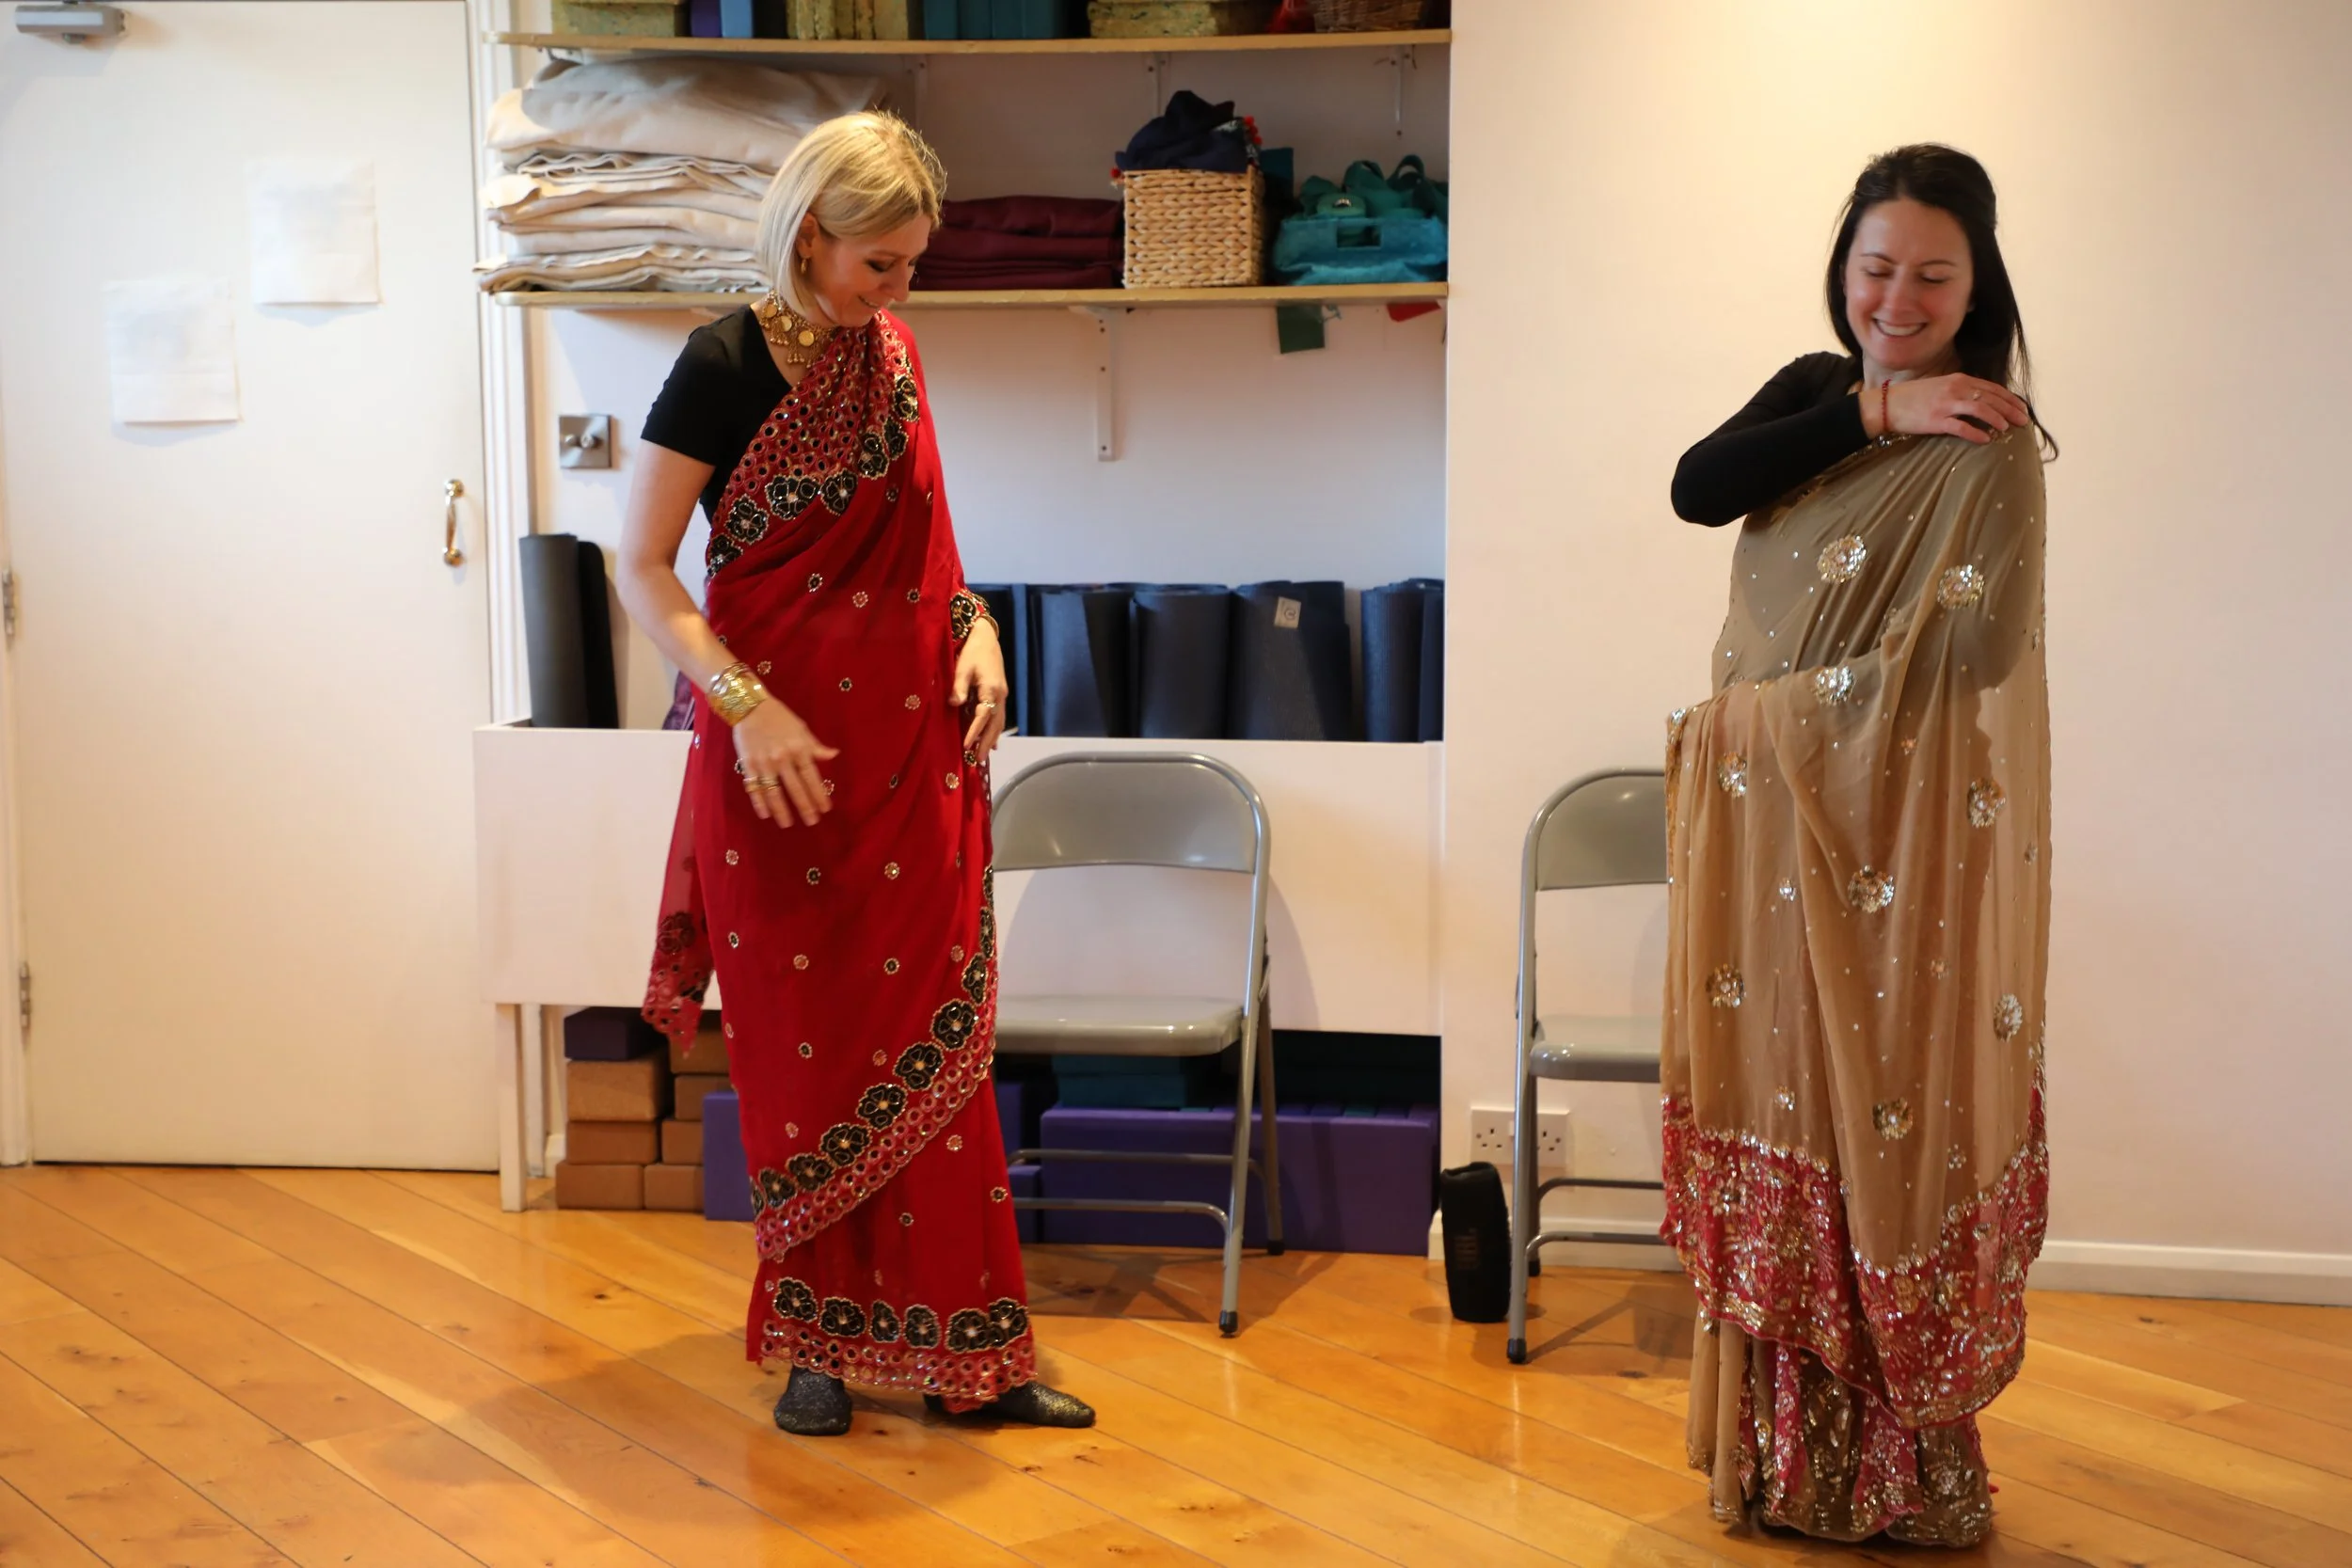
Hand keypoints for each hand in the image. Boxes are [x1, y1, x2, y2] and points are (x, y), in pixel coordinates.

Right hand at [733, 700, 838, 827]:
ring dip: (782, 811)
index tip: (825, 809)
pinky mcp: (748, 764)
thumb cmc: (779, 717)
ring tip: (788, 824)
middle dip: (805, 807)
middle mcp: (782, 758)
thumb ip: (815, 746)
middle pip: (795, 789)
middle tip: (812, 822)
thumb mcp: (801, 729)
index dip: (819, 794)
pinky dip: (760, 802)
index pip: (811, 777)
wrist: (749, 706)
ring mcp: (764, 763)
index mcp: (798, 749)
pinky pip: (754, 787)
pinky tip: (766, 814)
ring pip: (774, 792)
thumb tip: (833, 755)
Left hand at [952, 617, 1010, 762]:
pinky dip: (995, 730)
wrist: (986, 637)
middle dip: (986, 743)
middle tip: (977, 761)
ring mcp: (1002, 695)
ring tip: (984, 755)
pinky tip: (992, 741)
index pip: (982, 716)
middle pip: (994, 724)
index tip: (966, 746)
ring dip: (991, 739)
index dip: (974, 732)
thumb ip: (959, 687)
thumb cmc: (972, 650)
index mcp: (991, 689)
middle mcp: (1000, 695)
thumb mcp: (962, 667)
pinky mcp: (1000, 693)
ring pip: (999, 722)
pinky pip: (999, 716)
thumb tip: (954, 704)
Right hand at [1877, 373, 2032, 444]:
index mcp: (1959, 380)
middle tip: (2023, 421)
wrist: (1887, 404)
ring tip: (2007, 428)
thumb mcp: (1941, 387)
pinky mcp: (1936, 420)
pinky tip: (1986, 439)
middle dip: (2010, 410)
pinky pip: (1961, 427)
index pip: (1992, 389)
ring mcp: (1946, 405)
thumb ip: (1961, 391)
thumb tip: (1982, 401)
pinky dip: (1976, 433)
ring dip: (1997, 419)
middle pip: (1991, 399)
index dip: (2010, 399)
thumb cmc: (1914, 397)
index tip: (2022, 409)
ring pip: (1980, 410)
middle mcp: (1956, 389)